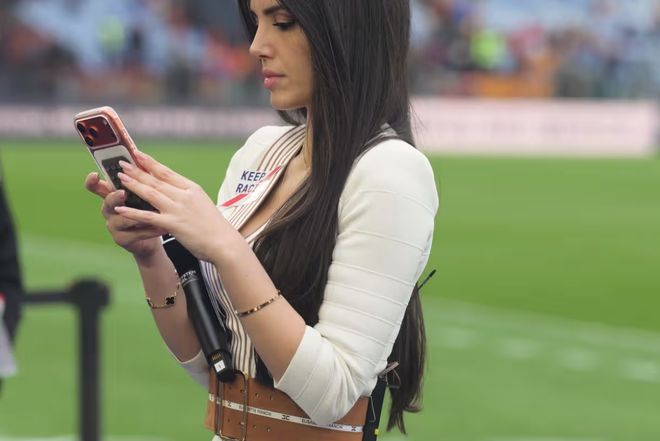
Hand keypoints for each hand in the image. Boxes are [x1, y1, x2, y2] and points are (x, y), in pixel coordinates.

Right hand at [84, 172, 165, 259]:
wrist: (152, 234)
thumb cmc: (147, 207)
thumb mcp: (143, 192)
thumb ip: (139, 177)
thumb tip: (140, 154)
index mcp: (112, 194)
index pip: (95, 186)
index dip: (91, 181)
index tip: (94, 174)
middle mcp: (109, 209)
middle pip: (108, 201)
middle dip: (115, 196)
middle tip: (123, 193)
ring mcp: (113, 225)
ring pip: (123, 218)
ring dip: (139, 215)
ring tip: (153, 212)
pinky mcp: (122, 239)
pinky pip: (136, 233)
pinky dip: (150, 229)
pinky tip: (162, 227)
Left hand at [112, 151, 238, 262]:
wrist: (224, 243)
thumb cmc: (214, 226)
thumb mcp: (202, 204)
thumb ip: (187, 196)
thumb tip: (174, 191)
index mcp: (192, 189)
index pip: (167, 172)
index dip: (150, 163)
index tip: (138, 154)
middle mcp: (184, 196)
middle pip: (156, 180)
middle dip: (137, 171)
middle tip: (122, 163)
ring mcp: (178, 209)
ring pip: (151, 194)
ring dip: (133, 185)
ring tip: (119, 178)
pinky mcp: (173, 224)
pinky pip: (149, 216)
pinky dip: (133, 212)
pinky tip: (120, 209)